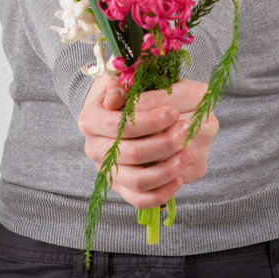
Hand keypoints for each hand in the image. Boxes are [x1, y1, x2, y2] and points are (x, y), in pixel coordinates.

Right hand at [78, 75, 218, 209]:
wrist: (114, 111)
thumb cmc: (123, 91)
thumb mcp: (120, 78)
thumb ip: (123, 83)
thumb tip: (119, 92)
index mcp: (90, 119)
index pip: (122, 126)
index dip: (150, 121)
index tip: (174, 111)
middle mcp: (94, 148)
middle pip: (132, 153)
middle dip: (164, 142)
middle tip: (186, 129)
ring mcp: (108, 171)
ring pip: (138, 181)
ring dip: (167, 169)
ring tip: (187, 154)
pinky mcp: (121, 187)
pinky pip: (141, 199)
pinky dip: (162, 193)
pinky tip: (180, 178)